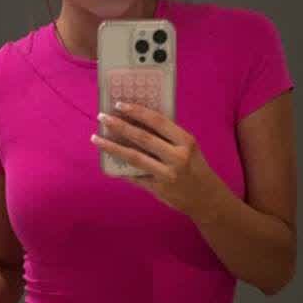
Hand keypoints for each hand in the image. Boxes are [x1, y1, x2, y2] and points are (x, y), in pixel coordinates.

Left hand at [92, 103, 220, 218]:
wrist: (205, 198)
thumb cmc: (195, 167)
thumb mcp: (188, 147)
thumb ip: (167, 136)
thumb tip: (136, 122)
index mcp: (185, 141)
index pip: (158, 121)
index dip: (137, 111)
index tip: (119, 104)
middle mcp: (177, 157)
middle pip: (142, 138)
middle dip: (119, 126)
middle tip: (102, 117)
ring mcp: (166, 174)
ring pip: (134, 157)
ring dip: (112, 147)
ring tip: (96, 138)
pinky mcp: (158, 189)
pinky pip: (135, 176)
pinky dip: (120, 169)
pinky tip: (108, 162)